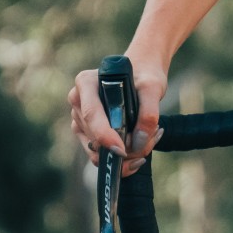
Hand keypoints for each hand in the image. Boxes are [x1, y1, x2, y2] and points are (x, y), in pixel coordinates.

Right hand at [69, 56, 167, 177]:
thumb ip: (149, 111)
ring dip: (127, 152)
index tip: (122, 150)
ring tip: (151, 136)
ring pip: (98, 151)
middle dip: (125, 146)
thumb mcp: (152, 87)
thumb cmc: (144, 76)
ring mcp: (79, 118)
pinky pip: (100, 154)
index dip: (104, 135)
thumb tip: (138, 142)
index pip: (92, 114)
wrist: (141, 76)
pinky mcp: (85, 133)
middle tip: (154, 137)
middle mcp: (78, 101)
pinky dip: (123, 156)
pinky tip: (142, 144)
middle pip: (96, 137)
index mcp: (86, 82)